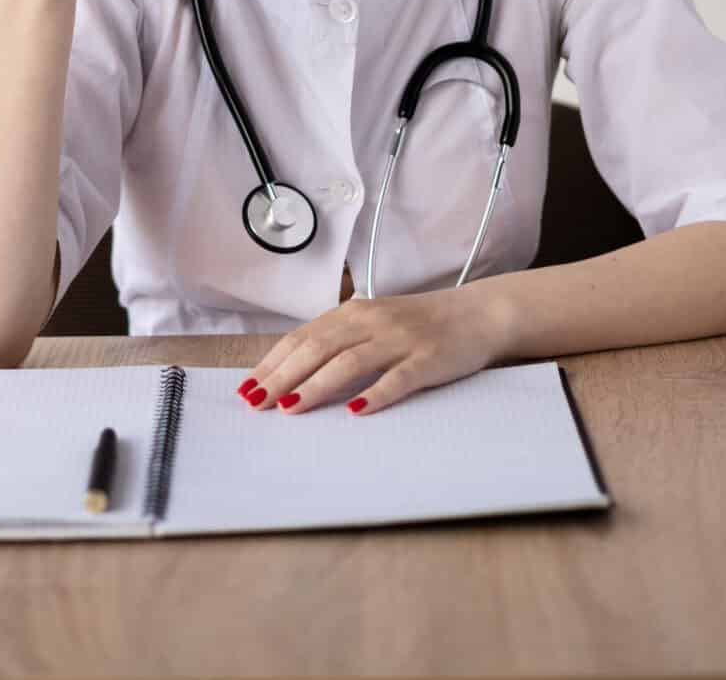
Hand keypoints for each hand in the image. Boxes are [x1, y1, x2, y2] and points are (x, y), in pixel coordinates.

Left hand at [234, 285, 508, 416]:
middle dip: (283, 376)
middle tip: (256, 403)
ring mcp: (401, 340)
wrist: (478, 314)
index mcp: (354, 313)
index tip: (247, 387)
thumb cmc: (419, 325)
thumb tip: (291, 372)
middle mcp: (372, 322)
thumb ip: (339, 342)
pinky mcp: (429, 359)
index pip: (303, 338)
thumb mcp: (373, 325)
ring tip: (290, 408)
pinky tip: (356, 412)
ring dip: (316, 386)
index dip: (273, 362)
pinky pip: (399, 379)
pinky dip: (376, 395)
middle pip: (318, 349)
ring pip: (350, 362)